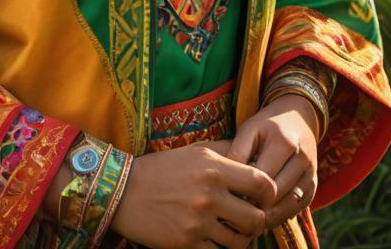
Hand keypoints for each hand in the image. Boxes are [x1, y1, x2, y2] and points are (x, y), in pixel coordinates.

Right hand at [110, 139, 277, 247]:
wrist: (122, 190)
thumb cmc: (161, 168)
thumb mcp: (193, 151)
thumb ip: (225, 153)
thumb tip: (253, 159)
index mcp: (213, 167)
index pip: (262, 184)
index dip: (268, 193)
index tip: (260, 197)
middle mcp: (209, 194)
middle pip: (256, 218)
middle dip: (255, 221)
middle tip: (246, 219)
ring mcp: (198, 221)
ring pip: (240, 241)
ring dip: (239, 239)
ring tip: (230, 231)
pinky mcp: (187, 243)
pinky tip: (213, 240)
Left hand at [226, 95, 319, 231]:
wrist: (297, 118)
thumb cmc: (266, 126)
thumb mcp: (249, 129)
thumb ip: (238, 151)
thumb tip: (227, 180)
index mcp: (284, 142)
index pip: (263, 176)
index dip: (245, 189)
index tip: (229, 197)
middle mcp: (302, 158)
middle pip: (277, 193)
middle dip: (257, 205)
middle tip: (237, 213)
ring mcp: (311, 173)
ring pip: (290, 204)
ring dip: (270, 215)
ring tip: (249, 219)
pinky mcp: (314, 184)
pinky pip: (299, 207)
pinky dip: (283, 214)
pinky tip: (266, 216)